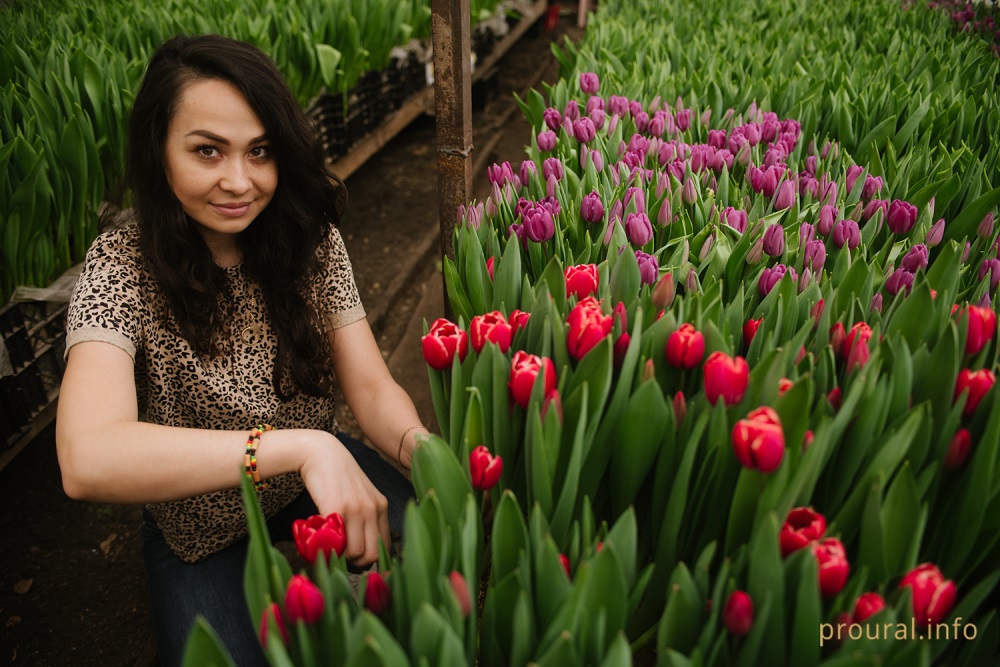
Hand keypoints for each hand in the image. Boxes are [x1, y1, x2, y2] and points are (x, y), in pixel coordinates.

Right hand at [297, 432, 389, 566]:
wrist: (321, 453)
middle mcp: (372, 508)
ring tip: (329, 550)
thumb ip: (365, 517)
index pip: (384, 547)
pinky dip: (328, 549)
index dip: (369, 558)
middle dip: (355, 564)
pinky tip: (320, 542)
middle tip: (340, 558)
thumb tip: (360, 550)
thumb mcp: (360, 496)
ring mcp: (355, 509)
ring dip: (341, 558)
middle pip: (371, 555)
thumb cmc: (337, 477)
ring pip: (355, 554)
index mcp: (381, 507)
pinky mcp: (336, 508)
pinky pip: (337, 542)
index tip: (354, 559)